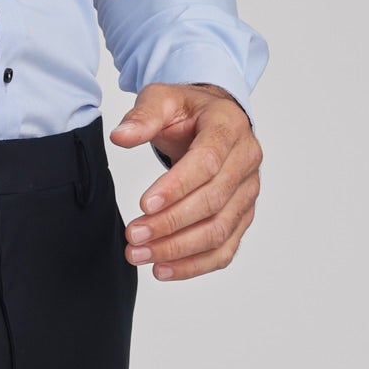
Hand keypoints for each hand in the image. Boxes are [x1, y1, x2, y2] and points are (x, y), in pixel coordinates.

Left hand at [110, 83, 261, 280]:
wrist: (213, 120)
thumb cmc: (189, 111)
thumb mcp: (163, 99)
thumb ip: (143, 116)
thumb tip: (121, 136)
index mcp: (229, 127)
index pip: (207, 162)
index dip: (177, 187)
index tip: (144, 204)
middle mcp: (246, 160)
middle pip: (213, 201)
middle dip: (171, 223)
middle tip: (133, 236)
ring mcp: (248, 192)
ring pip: (220, 230)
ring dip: (179, 249)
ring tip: (140, 255)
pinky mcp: (242, 215)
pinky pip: (225, 249)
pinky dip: (195, 265)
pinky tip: (163, 269)